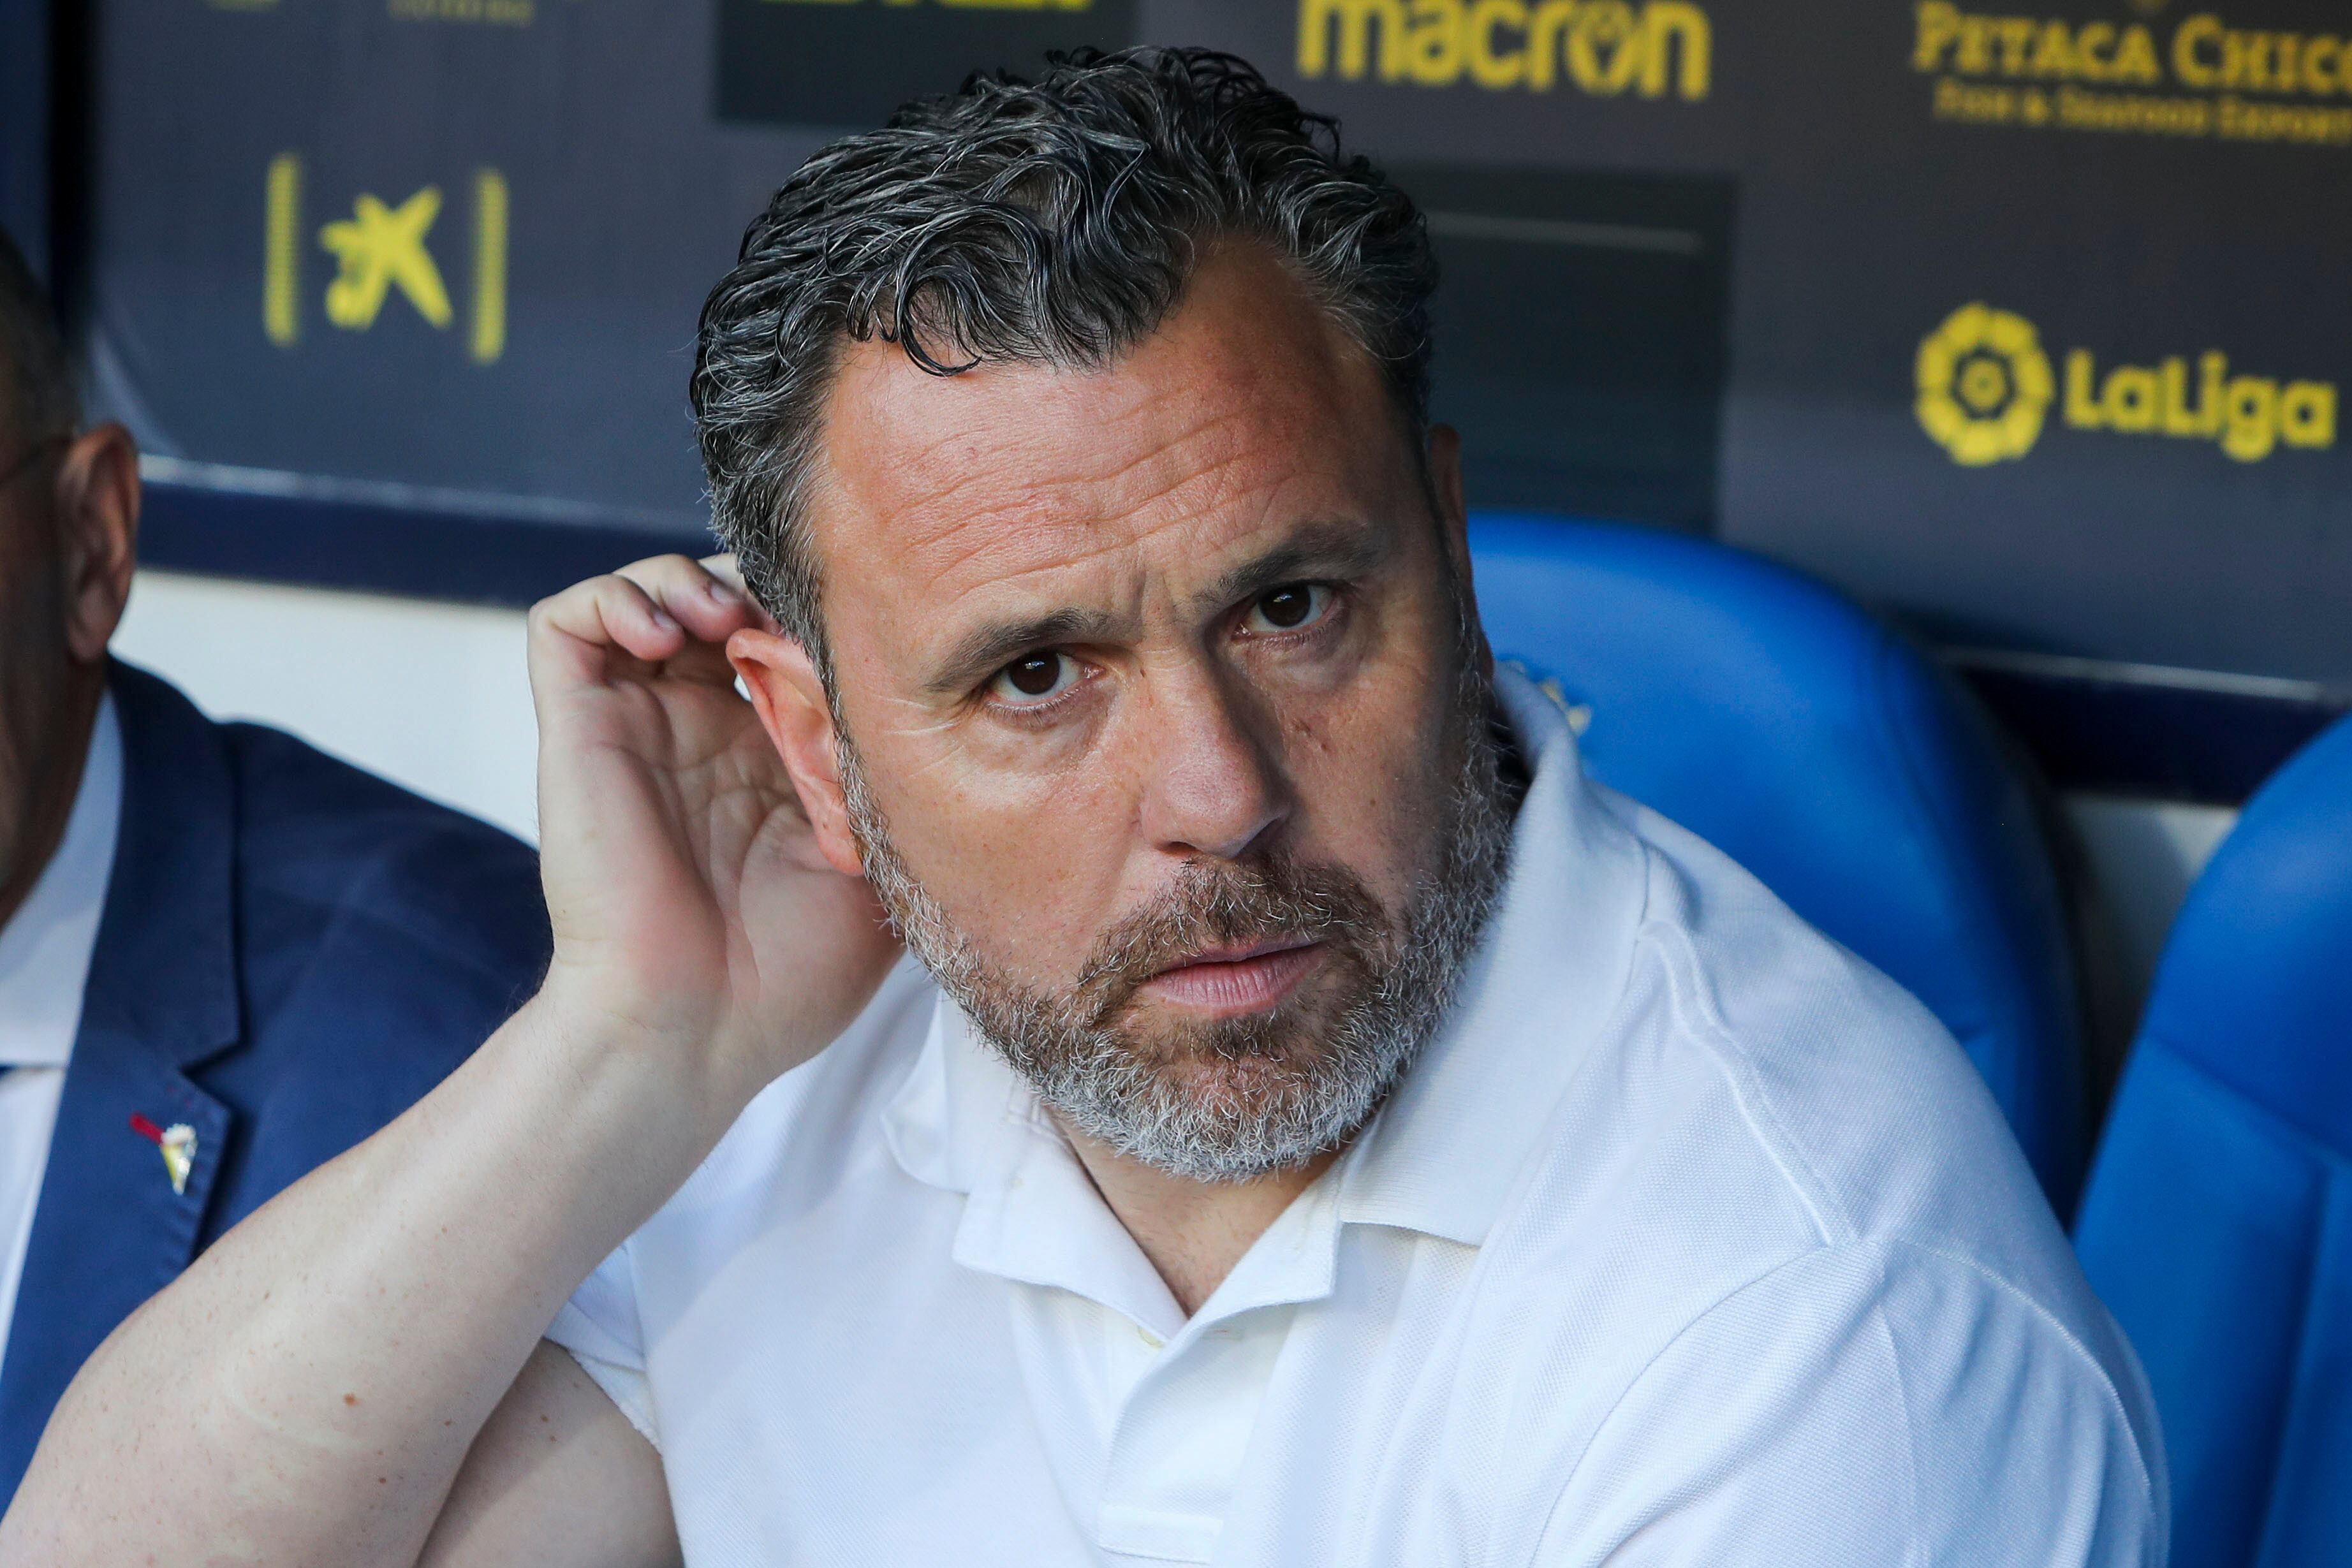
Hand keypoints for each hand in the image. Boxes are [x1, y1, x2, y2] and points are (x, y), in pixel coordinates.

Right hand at [525, 554, 899, 1111]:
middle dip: (763, 582)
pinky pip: (566, 621)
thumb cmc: (788, 978)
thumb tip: (939, 707)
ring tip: (724, 615)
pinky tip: (665, 633)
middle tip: (792, 610)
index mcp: (773, 759)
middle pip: (725, 599)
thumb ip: (898, 787)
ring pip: (648, 592)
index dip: (820, 617)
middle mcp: (702, 731)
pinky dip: (614, 596)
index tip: (860, 631)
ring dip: (689, 575)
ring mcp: (639, 725)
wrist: (696, 1030)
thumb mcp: (882, 868)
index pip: (792, 642)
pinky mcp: (578, 727)